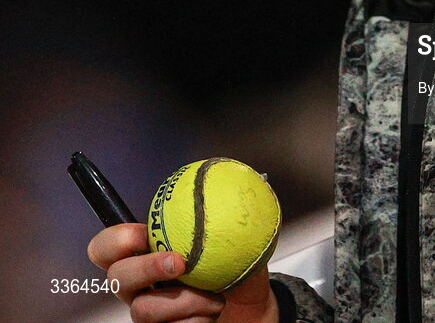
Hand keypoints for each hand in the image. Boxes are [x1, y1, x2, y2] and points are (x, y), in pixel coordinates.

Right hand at [87, 223, 278, 322]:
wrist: (254, 315)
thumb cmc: (240, 276)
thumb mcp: (240, 244)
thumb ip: (229, 221)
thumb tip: (229, 195)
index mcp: (151, 254)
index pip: (109, 246)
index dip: (116, 239)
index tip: (143, 234)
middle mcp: (143, 286)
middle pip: (116, 276)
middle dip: (146, 267)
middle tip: (179, 263)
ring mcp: (150, 315)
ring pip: (144, 308)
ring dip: (185, 301)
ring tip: (214, 297)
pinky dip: (194, 321)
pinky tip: (211, 316)